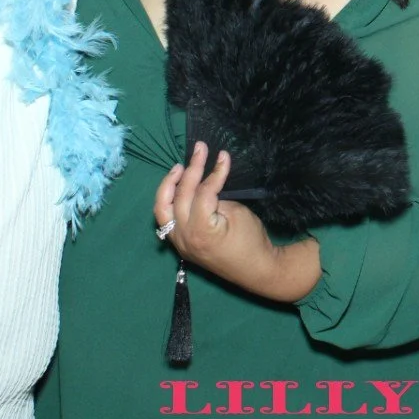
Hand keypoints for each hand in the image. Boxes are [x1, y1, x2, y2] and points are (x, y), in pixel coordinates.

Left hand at [155, 142, 270, 279]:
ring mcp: (179, 242)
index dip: (214, 172)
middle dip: (191, 169)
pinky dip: (168, 201)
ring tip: (179, 167)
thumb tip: (206, 184)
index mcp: (200, 230)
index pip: (202, 192)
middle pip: (180, 196)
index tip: (223, 155)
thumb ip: (216, 198)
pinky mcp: (180, 243)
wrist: (256, 269)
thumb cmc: (252, 241)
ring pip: (162, 208)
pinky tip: (175, 187)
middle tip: (200, 149)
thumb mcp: (237, 213)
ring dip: (169, 185)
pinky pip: (165, 219)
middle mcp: (183, 236)